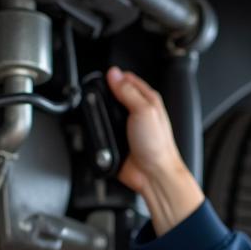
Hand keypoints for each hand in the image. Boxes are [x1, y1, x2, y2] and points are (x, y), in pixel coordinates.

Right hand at [106, 67, 203, 234]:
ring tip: (93, 109)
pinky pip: (102, 131)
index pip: (127, 79)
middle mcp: (137, 112)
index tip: (102, 76)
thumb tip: (114, 74)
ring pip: (106, 112)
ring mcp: (126, 127)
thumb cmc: (157, 146)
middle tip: (94, 93)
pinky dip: (97, 129)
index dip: (114, 76)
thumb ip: (127, 91)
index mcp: (148, 100)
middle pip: (114, 94)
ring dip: (99, 112)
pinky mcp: (116, 141)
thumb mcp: (143, 111)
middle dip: (103, 93)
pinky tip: (97, 128)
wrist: (153, 175)